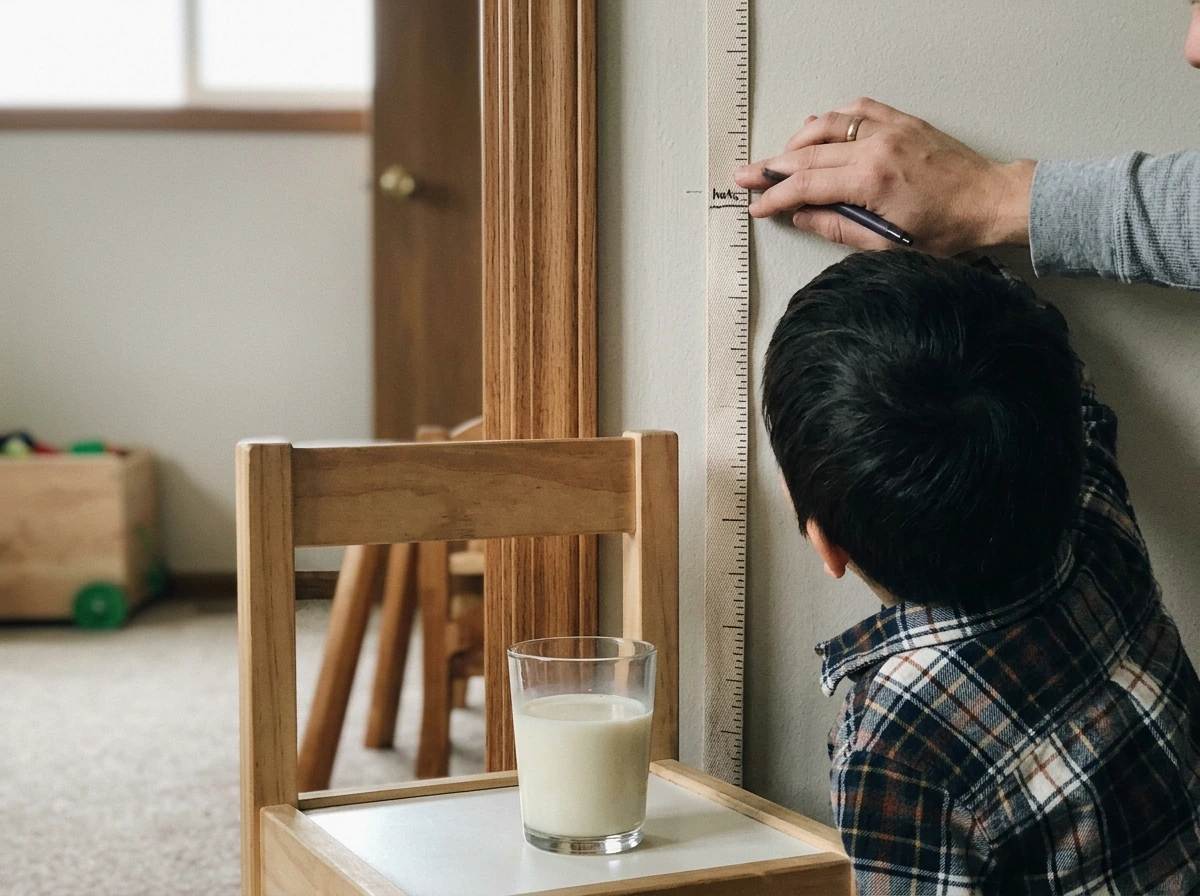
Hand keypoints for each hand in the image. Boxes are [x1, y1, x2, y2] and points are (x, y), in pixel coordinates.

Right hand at [732, 97, 1034, 255]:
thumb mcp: (887, 244)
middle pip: (808, 155)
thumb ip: (837, 227)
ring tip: (779, 159)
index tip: (757, 205)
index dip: (775, 197)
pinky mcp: (902, 122)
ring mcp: (889, 129)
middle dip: (772, 168)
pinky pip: (856, 109)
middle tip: (746, 176)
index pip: (806, 186)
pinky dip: (832, 119)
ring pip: (826, 126)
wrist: (989, 202)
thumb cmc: (948, 228)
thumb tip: (801, 217)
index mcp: (871, 182)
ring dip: (796, 142)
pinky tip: (820, 131)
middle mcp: (877, 148)